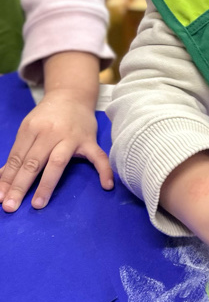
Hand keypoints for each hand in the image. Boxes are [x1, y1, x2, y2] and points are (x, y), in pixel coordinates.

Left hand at [0, 87, 112, 211]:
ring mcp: (72, 138)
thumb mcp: (28, 129)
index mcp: (32, 129)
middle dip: (20, 186)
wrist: (73, 96)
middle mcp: (50, 133)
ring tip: (37, 204)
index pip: (17, 158)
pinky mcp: (90, 141)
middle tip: (10, 206)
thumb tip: (2, 179)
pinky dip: (104, 170)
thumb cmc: (48, 116)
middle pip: (33, 162)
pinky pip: (99, 157)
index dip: (7, 179)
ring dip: (46, 185)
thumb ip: (18, 154)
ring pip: (57, 163)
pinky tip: (106, 186)